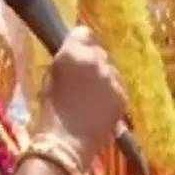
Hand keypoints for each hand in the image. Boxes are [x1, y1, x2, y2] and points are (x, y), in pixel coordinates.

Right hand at [37, 27, 126, 162]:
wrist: (67, 142)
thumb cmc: (50, 111)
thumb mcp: (50, 78)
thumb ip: (66, 61)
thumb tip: (76, 54)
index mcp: (72, 53)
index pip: (83, 32)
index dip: (80, 42)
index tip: (77, 52)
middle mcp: (96, 60)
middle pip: (99, 52)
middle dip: (93, 62)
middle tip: (84, 79)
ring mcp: (113, 77)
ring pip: (111, 70)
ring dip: (104, 78)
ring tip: (93, 97)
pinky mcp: (123, 94)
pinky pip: (118, 87)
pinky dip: (111, 94)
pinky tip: (100, 107)